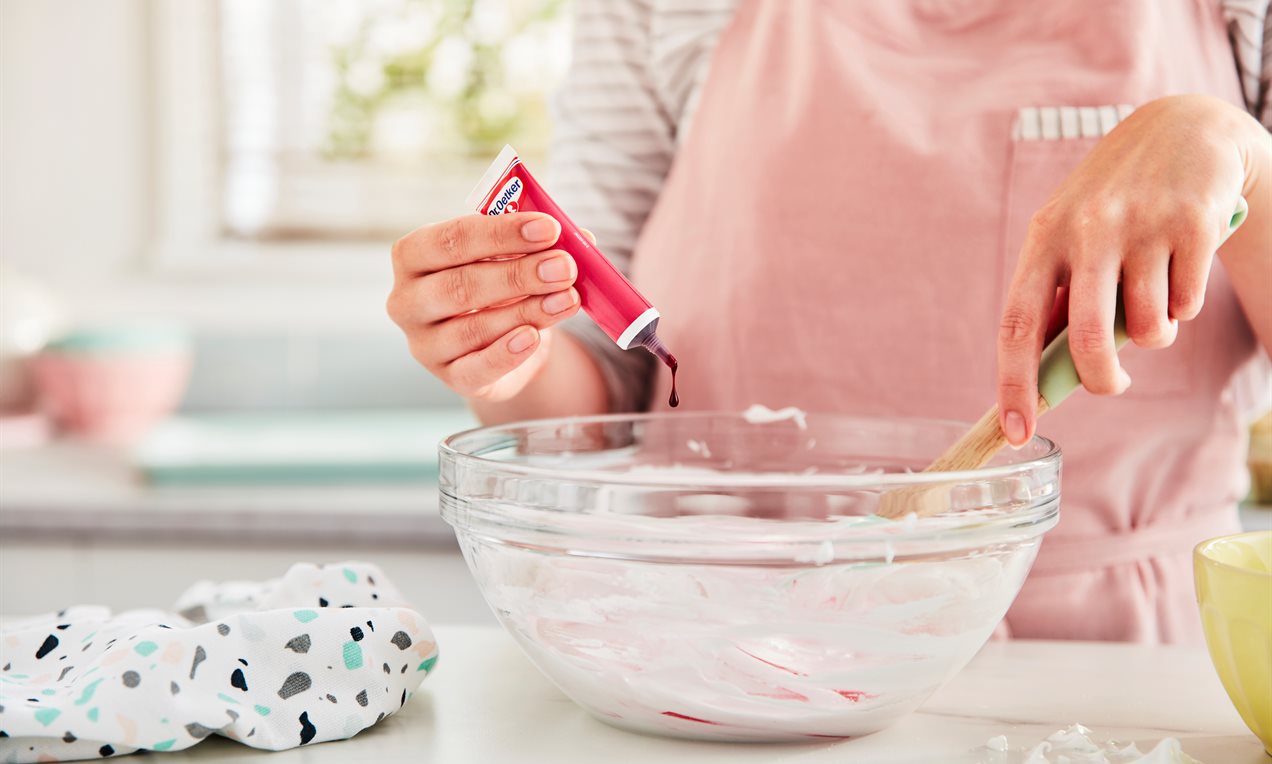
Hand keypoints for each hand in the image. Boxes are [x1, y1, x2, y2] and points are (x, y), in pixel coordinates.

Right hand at [388, 212, 580, 401]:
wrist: (504, 341)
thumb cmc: (500, 284)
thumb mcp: (513, 256)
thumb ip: (538, 244)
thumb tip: (578, 237)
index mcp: (413, 255)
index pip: (451, 239)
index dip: (501, 232)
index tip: (548, 228)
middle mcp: (407, 300)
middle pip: (460, 285)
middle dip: (518, 274)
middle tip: (564, 266)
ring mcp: (423, 344)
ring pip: (473, 328)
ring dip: (527, 311)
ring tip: (568, 298)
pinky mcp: (449, 377)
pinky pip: (477, 368)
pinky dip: (507, 353)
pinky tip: (534, 337)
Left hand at [997, 95, 1261, 444]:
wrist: (1184, 128)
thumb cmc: (1115, 201)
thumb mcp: (1070, 233)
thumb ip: (1059, 296)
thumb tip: (1043, 377)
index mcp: (1042, 238)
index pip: (1016, 325)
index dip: (1013, 385)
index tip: (1013, 434)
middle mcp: (1087, 229)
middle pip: (1088, 339)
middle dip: (1102, 379)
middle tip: (1113, 385)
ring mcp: (1143, 224)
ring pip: (1148, 329)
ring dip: (1154, 334)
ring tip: (1153, 298)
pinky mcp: (1195, 223)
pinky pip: (1187, 304)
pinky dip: (1185, 305)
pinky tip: (1180, 267)